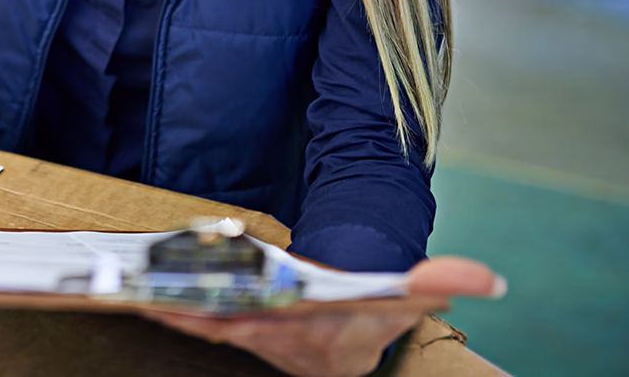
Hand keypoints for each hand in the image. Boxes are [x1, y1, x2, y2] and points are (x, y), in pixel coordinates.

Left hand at [141, 257, 503, 376]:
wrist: (359, 329)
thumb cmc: (378, 308)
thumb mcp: (411, 295)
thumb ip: (442, 282)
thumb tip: (487, 278)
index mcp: (328, 341)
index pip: (290, 333)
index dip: (260, 322)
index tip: (234, 309)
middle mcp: (289, 349)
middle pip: (240, 329)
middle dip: (202, 313)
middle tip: (162, 294)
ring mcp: (262, 344)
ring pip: (215, 328)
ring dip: (177, 313)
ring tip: (140, 293)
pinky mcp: (241, 333)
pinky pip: (204, 324)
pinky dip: (177, 313)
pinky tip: (146, 297)